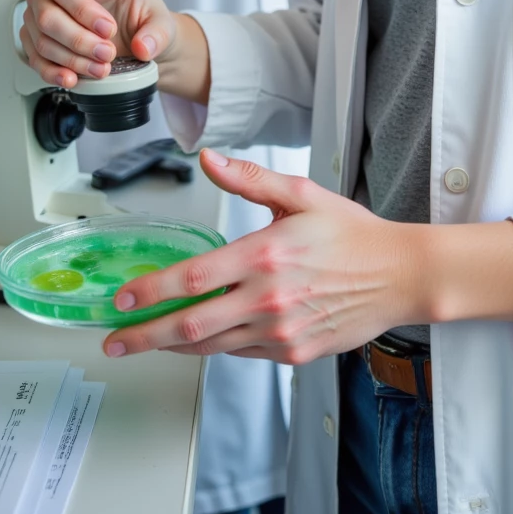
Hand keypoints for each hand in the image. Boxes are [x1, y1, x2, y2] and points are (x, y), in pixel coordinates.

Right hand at [21, 0, 175, 88]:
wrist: (135, 37)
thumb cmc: (138, 13)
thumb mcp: (157, 17)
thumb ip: (156, 30)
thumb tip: (144, 46)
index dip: (82, 9)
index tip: (107, 28)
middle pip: (48, 16)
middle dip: (80, 41)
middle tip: (107, 53)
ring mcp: (41, 16)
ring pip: (42, 40)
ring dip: (72, 60)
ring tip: (100, 68)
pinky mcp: (38, 41)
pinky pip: (35, 58)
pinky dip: (53, 72)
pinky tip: (73, 78)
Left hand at [100, 149, 427, 363]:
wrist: (399, 276)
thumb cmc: (351, 233)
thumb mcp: (301, 195)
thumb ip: (249, 179)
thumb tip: (209, 158)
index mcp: (265, 255)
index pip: (193, 279)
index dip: (151, 291)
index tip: (123, 297)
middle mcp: (269, 299)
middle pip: (191, 325)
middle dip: (144, 335)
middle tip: (113, 340)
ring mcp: (281, 332)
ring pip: (212, 346)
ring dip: (172, 346)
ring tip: (144, 343)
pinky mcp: (293, 352)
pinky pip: (242, 354)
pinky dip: (215, 348)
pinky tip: (199, 340)